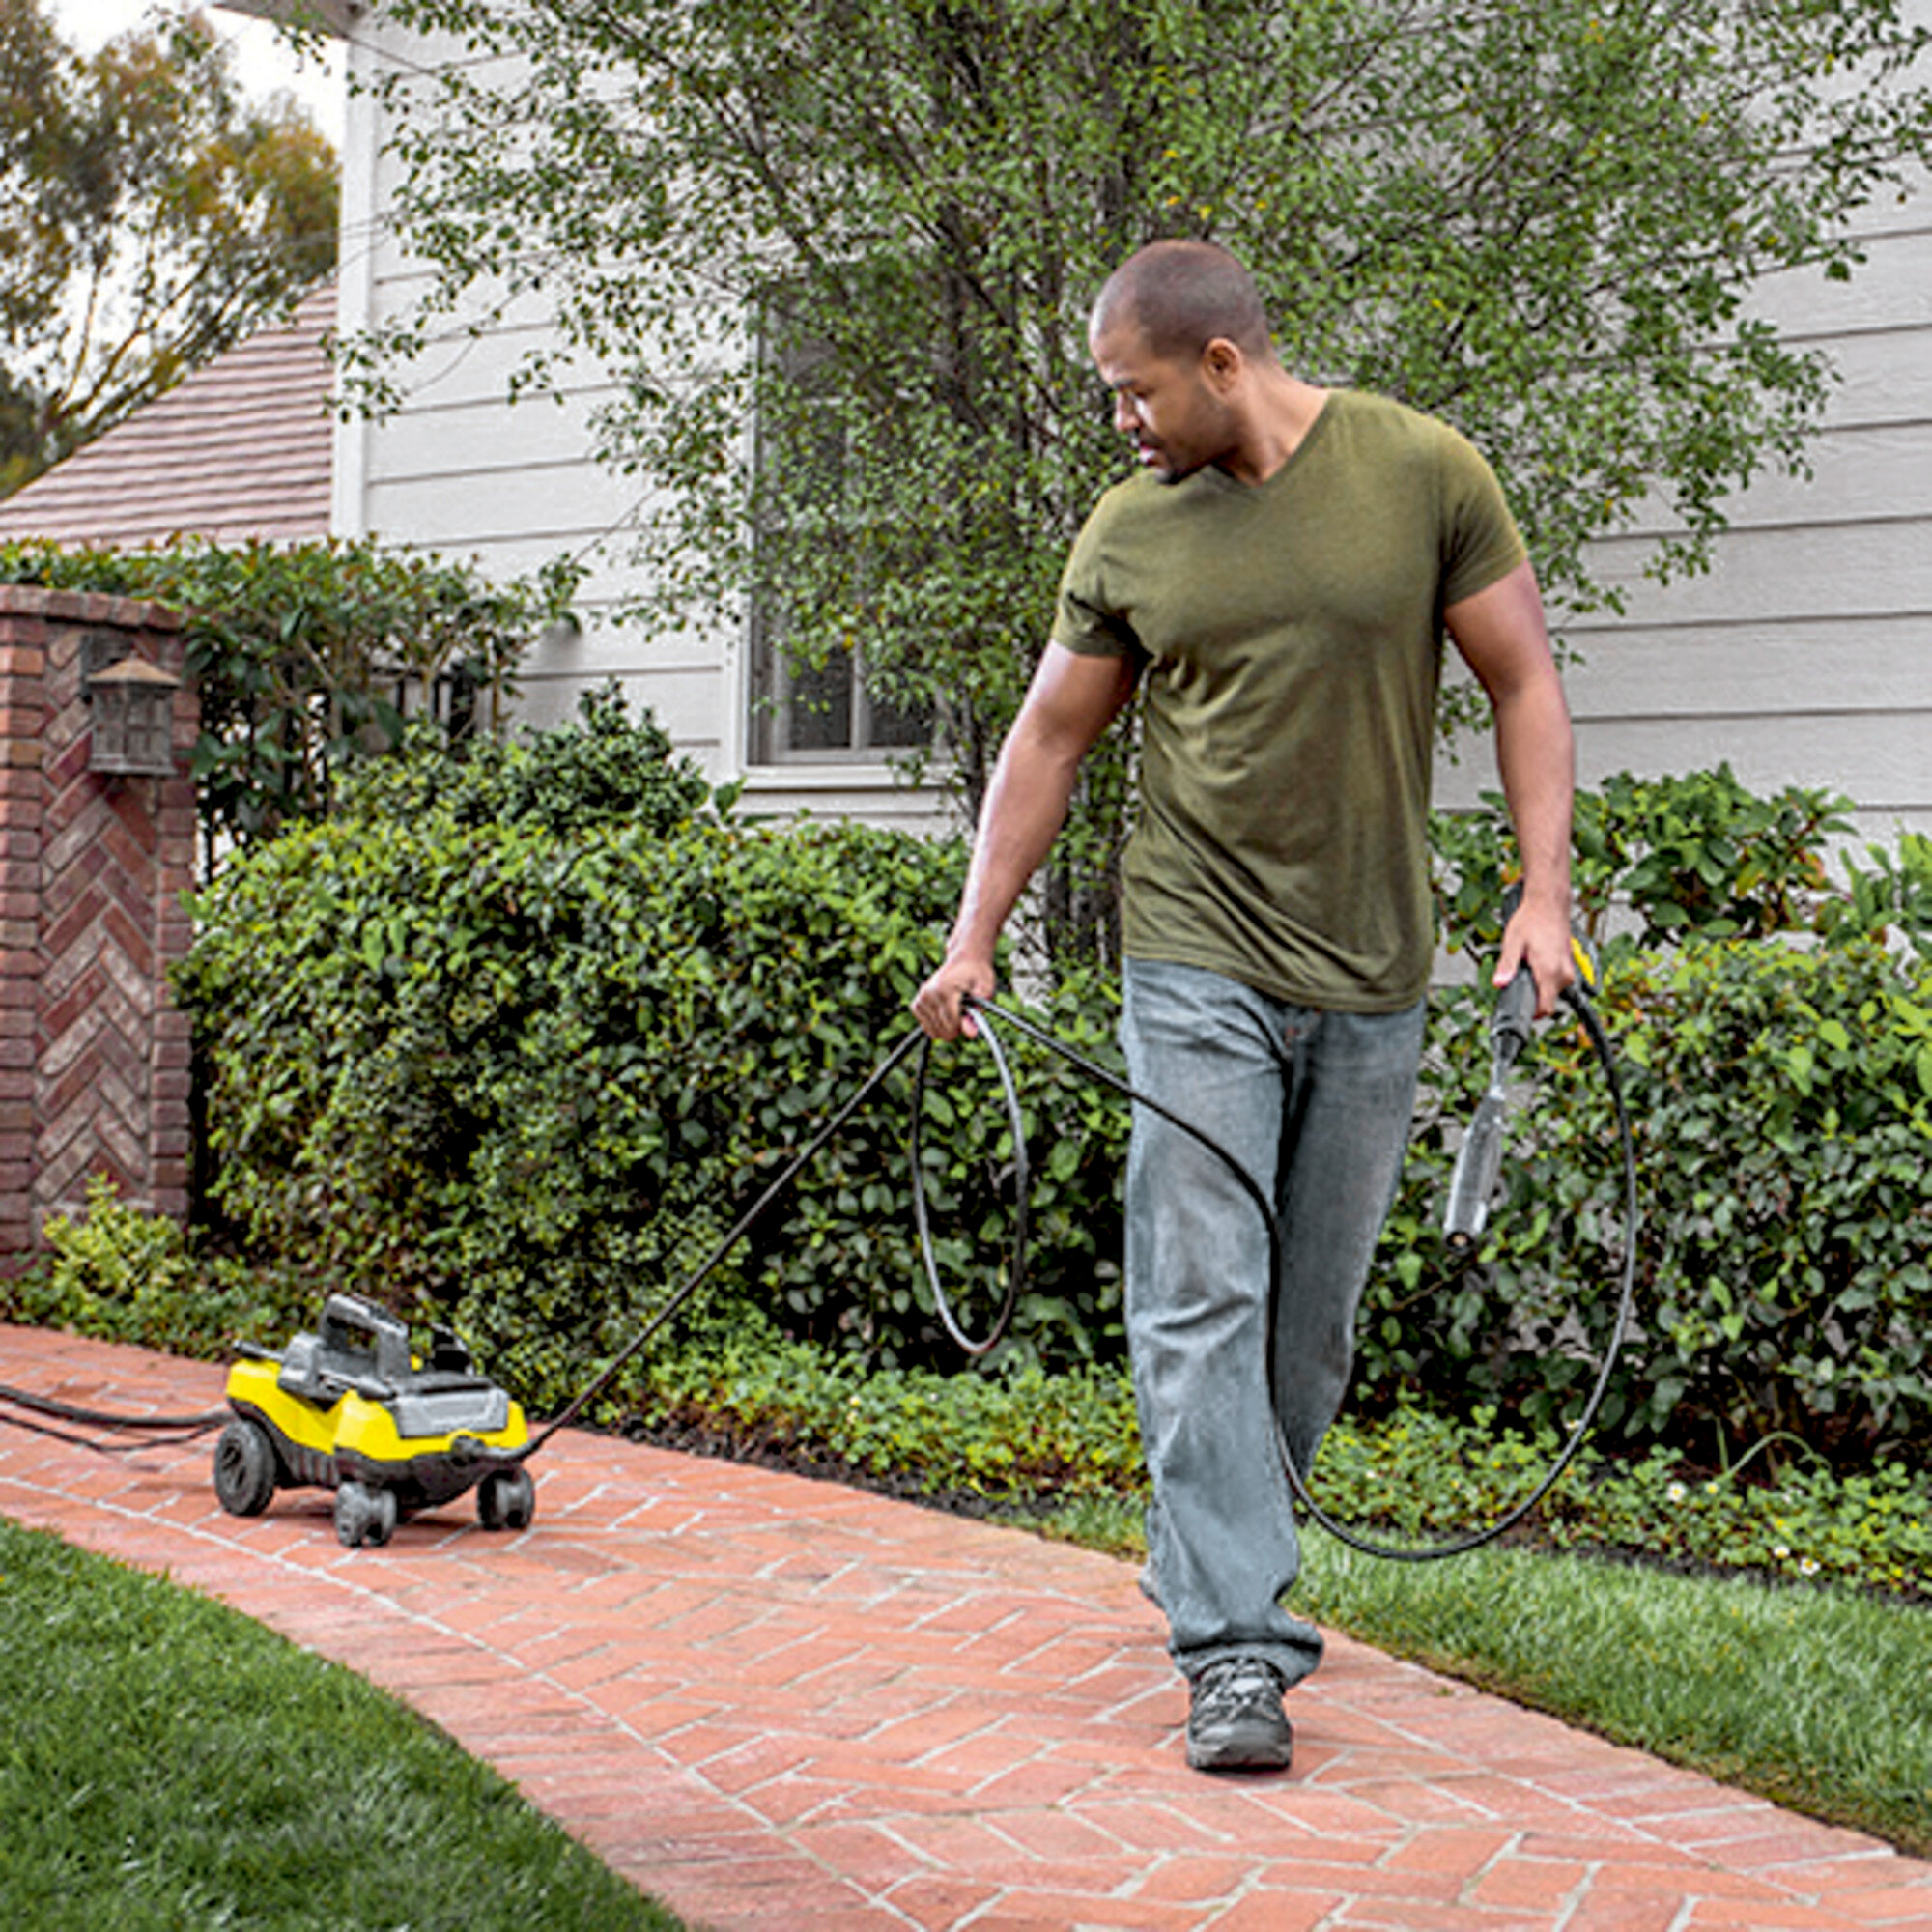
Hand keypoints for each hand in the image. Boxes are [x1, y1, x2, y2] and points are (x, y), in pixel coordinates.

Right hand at [912, 954, 994, 1040]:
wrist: (965, 961)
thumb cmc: (978, 974)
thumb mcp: (986, 990)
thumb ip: (978, 1012)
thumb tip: (971, 1034)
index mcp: (944, 989)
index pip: (951, 1023)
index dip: (964, 1027)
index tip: (972, 1018)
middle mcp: (928, 993)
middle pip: (942, 1029)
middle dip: (956, 1027)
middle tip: (965, 1012)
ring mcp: (921, 998)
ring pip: (933, 1031)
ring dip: (947, 1027)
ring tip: (956, 1010)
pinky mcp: (917, 1003)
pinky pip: (926, 1026)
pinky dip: (937, 1025)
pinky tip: (945, 1014)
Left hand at [1495, 897, 1575, 1019]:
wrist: (1549, 903)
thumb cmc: (1532, 919)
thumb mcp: (1512, 943)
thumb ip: (1506, 966)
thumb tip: (1499, 983)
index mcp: (1550, 971)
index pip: (1546, 1008)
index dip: (1531, 1014)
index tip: (1519, 1010)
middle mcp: (1563, 973)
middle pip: (1548, 1000)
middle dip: (1531, 996)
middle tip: (1516, 981)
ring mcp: (1569, 969)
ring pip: (1553, 991)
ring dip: (1538, 985)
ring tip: (1526, 967)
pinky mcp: (1569, 964)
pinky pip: (1557, 981)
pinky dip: (1545, 977)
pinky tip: (1535, 963)